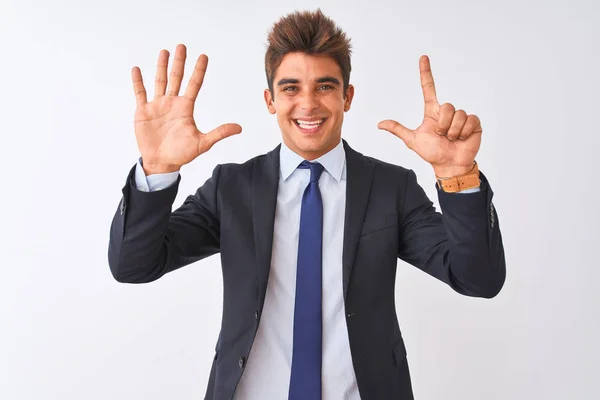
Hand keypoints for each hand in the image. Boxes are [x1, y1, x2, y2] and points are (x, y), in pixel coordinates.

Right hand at [132, 44, 241, 173]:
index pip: (194, 85)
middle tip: (182, 46)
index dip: (198, 71)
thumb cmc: (182, 154)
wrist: (162, 163)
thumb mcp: (202, 143)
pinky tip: (137, 69)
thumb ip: (219, 133)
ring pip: (159, 81)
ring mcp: (157, 106)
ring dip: (161, 67)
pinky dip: (138, 82)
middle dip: (179, 62)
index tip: (203, 56)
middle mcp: (172, 103)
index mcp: (185, 108)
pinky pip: (140, 94)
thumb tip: (239, 128)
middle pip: (176, 78)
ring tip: (164, 52)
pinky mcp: (143, 112)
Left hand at [377, 55, 481, 176]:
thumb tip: (379, 124)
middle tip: (442, 136)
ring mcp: (461, 117)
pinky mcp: (474, 123)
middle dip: (443, 125)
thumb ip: (398, 130)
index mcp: (432, 112)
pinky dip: (464, 132)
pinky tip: (462, 138)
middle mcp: (447, 112)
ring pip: (458, 115)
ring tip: (452, 139)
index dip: (426, 73)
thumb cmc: (432, 152)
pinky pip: (470, 120)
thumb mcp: (412, 140)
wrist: (449, 165)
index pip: (428, 88)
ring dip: (453, 131)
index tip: (423, 57)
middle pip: (447, 107)